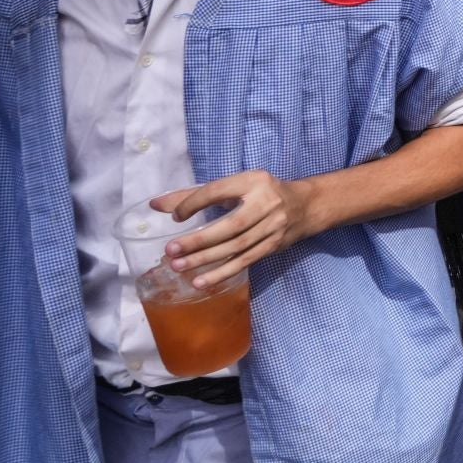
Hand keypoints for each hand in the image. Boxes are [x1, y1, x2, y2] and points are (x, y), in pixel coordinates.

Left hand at [152, 172, 315, 290]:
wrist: (307, 205)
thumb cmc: (261, 193)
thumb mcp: (235, 186)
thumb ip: (195, 195)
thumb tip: (155, 206)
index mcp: (253, 181)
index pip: (217, 191)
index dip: (194, 203)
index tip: (175, 217)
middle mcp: (266, 202)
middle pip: (230, 225)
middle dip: (198, 240)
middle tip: (171, 251)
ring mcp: (273, 226)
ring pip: (236, 247)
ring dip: (206, 260)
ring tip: (180, 268)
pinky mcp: (274, 245)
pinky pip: (245, 261)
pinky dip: (222, 273)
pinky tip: (201, 281)